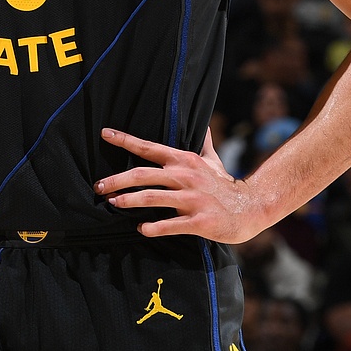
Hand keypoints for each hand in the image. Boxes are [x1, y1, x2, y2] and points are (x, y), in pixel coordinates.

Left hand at [94, 128, 264, 242]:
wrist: (252, 207)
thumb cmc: (225, 185)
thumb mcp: (212, 160)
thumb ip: (202, 142)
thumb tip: (201, 122)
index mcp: (185, 161)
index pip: (150, 148)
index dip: (126, 140)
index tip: (105, 134)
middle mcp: (186, 177)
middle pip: (144, 174)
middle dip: (117, 179)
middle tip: (98, 186)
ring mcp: (193, 199)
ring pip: (154, 197)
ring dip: (130, 200)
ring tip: (113, 203)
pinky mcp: (200, 221)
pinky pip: (172, 224)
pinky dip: (154, 227)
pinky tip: (141, 229)